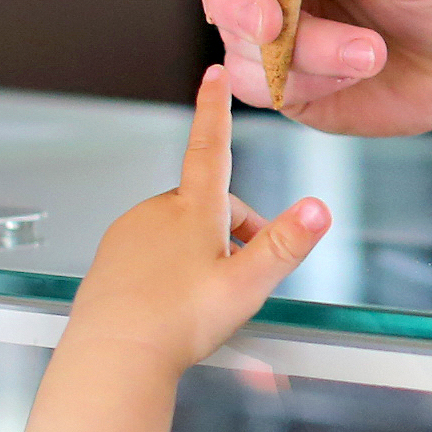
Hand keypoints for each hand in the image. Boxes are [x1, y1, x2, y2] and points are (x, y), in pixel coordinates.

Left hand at [17, 71, 328, 431]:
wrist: (114, 358)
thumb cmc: (176, 324)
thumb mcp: (246, 285)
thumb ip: (284, 244)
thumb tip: (318, 208)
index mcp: (192, 210)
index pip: (211, 145)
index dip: (216, 107)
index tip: (215, 73)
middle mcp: (157, 212)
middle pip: (210, 204)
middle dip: (235, 231)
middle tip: (244, 276)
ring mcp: (131, 233)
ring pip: (182, 229)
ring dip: (204, 251)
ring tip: (207, 297)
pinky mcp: (113, 257)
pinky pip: (153, 250)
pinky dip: (172, 267)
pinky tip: (176, 302)